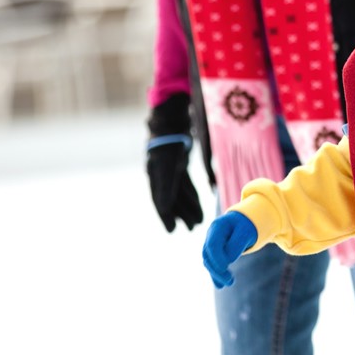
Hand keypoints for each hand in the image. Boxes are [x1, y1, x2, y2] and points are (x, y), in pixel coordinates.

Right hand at [146, 94, 202, 232]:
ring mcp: (170, 170)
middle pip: (172, 200)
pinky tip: (199, 203)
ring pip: (180, 193)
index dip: (166, 217)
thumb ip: (165, 190)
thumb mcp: (166, 169)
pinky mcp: (179, 164)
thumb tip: (164, 210)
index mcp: (155, 179)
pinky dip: (192, 194)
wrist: (171, 123)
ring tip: (198, 220)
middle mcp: (161, 176)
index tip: (172, 231)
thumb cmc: (168, 146)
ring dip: (189, 206)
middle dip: (181, 215)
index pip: (160, 203)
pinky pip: (186, 184)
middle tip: (192, 229)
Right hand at [203, 212, 257, 287]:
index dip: (217, 258)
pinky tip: (220, 286)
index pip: (213, 245)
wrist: (244, 221)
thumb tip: (227, 261)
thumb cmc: (245, 225)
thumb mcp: (245, 232)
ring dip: (217, 274)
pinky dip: (216, 275)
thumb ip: (236, 245)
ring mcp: (210, 244)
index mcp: (217, 227)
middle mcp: (210, 236)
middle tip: (231, 281)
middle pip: (208, 255)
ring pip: (209, 262)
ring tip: (229, 283)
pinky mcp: (214, 253)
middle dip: (217, 269)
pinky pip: (212, 265)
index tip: (226, 268)